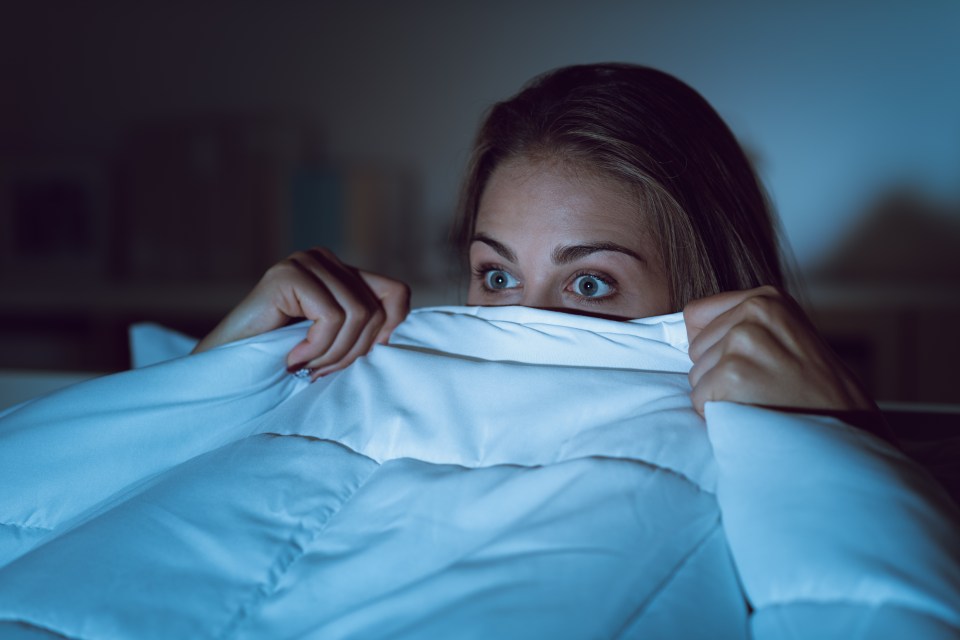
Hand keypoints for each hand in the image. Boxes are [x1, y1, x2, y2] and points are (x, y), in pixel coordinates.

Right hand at [193, 247, 409, 377]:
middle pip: (377, 310)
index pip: (397, 293)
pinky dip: (317, 348)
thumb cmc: (281, 361)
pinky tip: (294, 358)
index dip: (390, 329)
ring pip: (358, 315)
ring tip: (306, 366)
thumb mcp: (336, 343)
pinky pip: (331, 317)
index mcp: (342, 273)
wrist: (227, 373)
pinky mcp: (287, 274)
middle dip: (354, 352)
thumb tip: (398, 327)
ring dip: (333, 354)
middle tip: (322, 371)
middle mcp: (325, 260)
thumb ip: (365, 326)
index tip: (361, 357)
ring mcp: (305, 262)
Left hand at [684, 286, 874, 416]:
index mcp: (767, 298)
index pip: (696, 315)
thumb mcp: (787, 336)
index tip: (746, 362)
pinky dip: (719, 415)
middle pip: (694, 348)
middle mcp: (754, 312)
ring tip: (762, 398)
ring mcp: (743, 342)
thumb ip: (746, 325)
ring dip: (720, 395)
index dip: (712, 346)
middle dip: (718, 372)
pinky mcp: (733, 375)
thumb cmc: (817, 390)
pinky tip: (753, 412)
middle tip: (762, 385)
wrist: (848, 429)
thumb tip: (688, 330)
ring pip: (695, 376)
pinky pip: (699, 400)